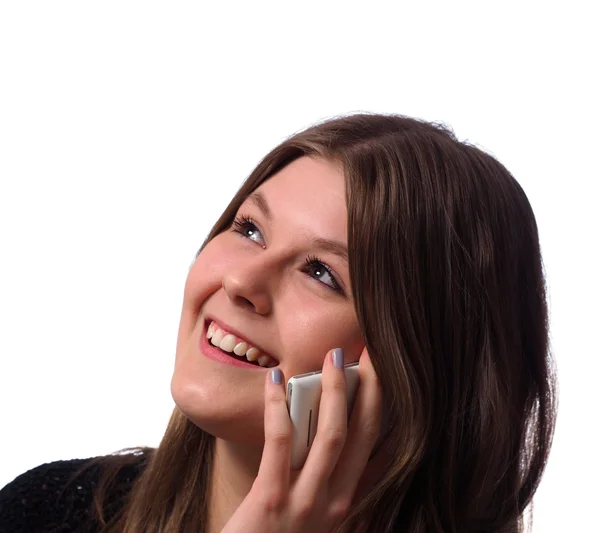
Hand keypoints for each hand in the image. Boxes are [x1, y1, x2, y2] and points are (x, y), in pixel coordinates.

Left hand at [221, 347, 382, 532]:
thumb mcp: (318, 516)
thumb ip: (332, 480)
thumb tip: (337, 433)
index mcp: (348, 501)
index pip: (378, 448)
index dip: (385, 409)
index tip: (387, 375)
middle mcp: (336, 501)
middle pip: (363, 434)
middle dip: (371, 389)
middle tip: (371, 353)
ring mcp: (306, 501)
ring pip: (331, 435)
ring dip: (335, 391)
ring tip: (334, 356)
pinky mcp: (270, 499)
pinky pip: (280, 441)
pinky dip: (277, 406)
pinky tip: (274, 380)